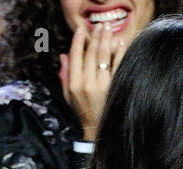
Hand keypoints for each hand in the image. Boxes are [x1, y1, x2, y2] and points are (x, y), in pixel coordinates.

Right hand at [59, 23, 122, 141]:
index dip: (78, 41)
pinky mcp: (114, 88)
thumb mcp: (68, 95)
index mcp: (75, 83)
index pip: (76, 57)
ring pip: (103, 58)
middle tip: (98, 25)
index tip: (81, 30)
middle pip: (91, 54)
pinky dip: (119, 53)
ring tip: (107, 28)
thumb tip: (63, 55)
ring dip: (106, 40)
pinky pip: (117, 67)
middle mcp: (87, 83)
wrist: (98, 128)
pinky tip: (119, 43)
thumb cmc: (82, 111)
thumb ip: (65, 75)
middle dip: (95, 37)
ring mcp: (102, 86)